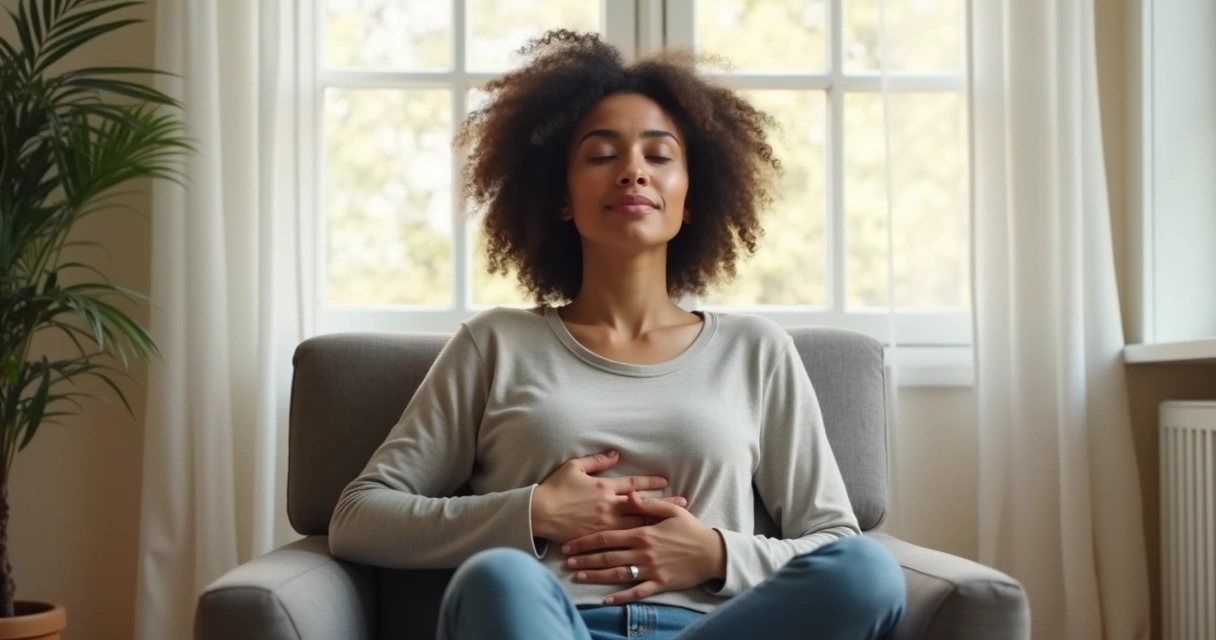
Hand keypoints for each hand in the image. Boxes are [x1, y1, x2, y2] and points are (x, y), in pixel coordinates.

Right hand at [531, 450, 688, 543]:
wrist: (539, 513)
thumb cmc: (555, 488)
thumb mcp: (574, 467)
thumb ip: (597, 461)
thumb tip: (616, 453)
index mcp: (604, 487)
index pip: (633, 484)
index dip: (651, 482)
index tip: (666, 481)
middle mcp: (608, 506)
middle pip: (642, 506)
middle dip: (663, 505)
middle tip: (683, 504)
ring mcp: (604, 524)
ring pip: (636, 524)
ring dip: (656, 522)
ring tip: (673, 524)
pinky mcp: (598, 538)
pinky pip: (622, 540)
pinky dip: (637, 539)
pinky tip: (648, 541)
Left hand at [561, 491, 725, 604]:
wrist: (712, 553)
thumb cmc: (691, 529)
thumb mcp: (672, 510)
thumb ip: (647, 503)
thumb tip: (628, 494)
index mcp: (643, 532)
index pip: (607, 537)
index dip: (585, 541)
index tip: (570, 544)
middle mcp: (643, 552)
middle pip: (607, 556)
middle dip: (584, 559)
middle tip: (567, 562)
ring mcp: (650, 569)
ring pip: (617, 574)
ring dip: (596, 576)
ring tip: (578, 577)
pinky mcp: (659, 584)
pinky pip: (636, 592)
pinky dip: (620, 597)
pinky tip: (606, 600)